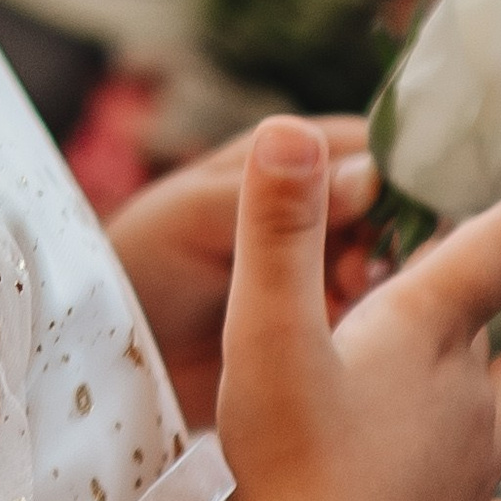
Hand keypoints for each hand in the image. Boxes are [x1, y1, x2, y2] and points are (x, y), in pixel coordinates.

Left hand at [109, 117, 382, 428]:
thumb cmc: (137, 264)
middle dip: (395, 236)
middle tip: (363, 272)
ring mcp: (323, 273)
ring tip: (351, 303)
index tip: (395, 214)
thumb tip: (368, 175)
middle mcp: (313, 214)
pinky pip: (377, 321)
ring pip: (392, 267)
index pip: (369, 149)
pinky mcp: (325, 330)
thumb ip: (272, 199)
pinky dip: (379, 327)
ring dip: (390, 283)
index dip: (395, 174)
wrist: (105, 351)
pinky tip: (358, 342)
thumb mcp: (194, 218)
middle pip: (393, 212)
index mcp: (282, 164)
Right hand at [188, 116, 500, 500]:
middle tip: (440, 287)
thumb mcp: (265, 329)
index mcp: (425, 335)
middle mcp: (465, 400)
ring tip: (496, 377)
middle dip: (479, 304)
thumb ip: (275, 227)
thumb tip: (288, 126)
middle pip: (493, 332)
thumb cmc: (286, 460)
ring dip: (500, 389)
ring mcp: (469, 477)